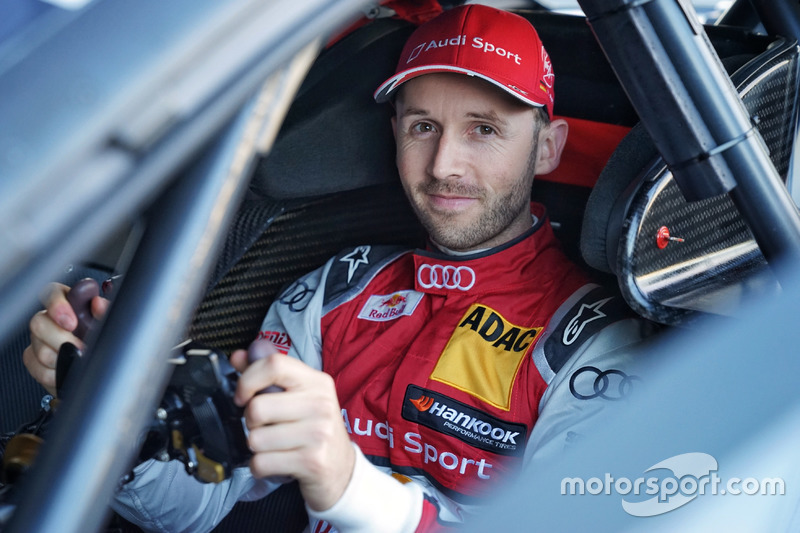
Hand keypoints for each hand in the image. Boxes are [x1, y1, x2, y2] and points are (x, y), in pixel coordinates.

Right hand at [22, 282, 108, 395]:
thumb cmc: (106, 342)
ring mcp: (39, 340)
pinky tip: (66, 370)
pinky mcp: (34, 359)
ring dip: (61, 358)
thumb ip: (106, 311)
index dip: (57, 305)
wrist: (104, 368)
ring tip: (78, 360)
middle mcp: (50, 319)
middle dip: (60, 339)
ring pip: (39, 348)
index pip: (52, 292)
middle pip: (38, 322)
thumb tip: (98, 303)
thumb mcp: (110, 325)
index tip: (71, 322)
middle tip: (80, 348)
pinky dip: (54, 373)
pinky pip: (36, 367)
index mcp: (70, 304)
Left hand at [230, 348, 354, 511]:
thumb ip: (267, 374)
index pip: (274, 364)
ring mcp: (318, 433)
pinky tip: (276, 462)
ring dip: (256, 447)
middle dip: (250, 422)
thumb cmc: (315, 429)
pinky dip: (260, 466)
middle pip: (257, 407)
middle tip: (265, 427)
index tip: (243, 396)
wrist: (342, 469)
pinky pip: (261, 463)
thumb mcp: (299, 396)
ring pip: (255, 439)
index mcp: (317, 382)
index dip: (247, 379)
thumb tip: (239, 356)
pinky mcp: (312, 462)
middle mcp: (321, 404)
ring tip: (274, 446)